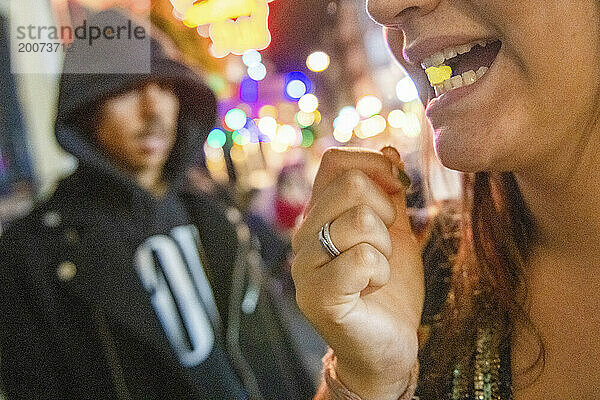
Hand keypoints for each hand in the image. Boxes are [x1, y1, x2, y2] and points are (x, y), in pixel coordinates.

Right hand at [292, 147, 424, 399]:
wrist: (389, 343)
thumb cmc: (389, 287)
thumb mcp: (395, 230)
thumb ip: (389, 192)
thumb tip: (390, 149)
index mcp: (319, 214)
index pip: (335, 160)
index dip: (375, 165)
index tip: (398, 190)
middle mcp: (304, 235)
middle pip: (351, 184)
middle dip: (386, 212)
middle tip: (384, 244)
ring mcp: (305, 266)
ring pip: (360, 220)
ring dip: (385, 248)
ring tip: (377, 270)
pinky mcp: (317, 297)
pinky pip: (361, 259)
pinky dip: (380, 273)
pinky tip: (371, 288)